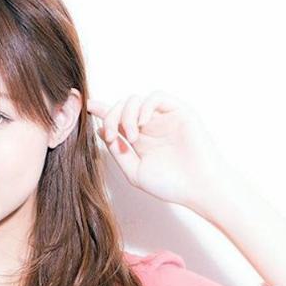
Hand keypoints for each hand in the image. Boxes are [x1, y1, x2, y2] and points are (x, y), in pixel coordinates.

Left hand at [87, 90, 231, 210]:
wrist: (198, 187)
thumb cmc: (170, 184)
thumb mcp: (135, 172)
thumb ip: (118, 153)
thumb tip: (101, 133)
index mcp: (139, 140)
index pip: (117, 120)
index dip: (102, 111)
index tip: (87, 107)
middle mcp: (149, 127)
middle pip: (121, 107)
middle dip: (110, 117)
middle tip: (111, 136)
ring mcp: (164, 118)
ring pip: (135, 100)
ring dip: (126, 116)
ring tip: (131, 137)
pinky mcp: (179, 111)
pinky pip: (156, 97)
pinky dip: (144, 107)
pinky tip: (141, 125)